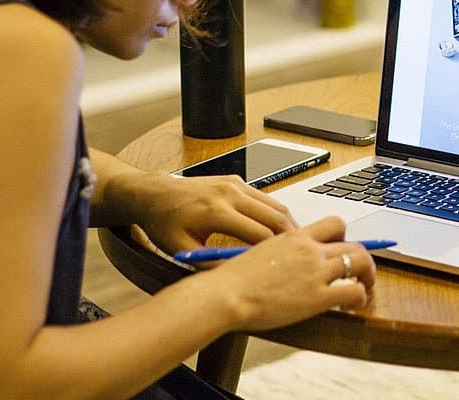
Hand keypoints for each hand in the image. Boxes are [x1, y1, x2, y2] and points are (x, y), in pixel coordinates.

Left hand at [132, 174, 298, 256]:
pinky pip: (265, 197)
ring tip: (298, 244)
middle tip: (303, 255)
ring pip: (275, 204)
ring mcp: (235, 184)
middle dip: (291, 238)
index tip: (286, 267)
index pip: (259, 233)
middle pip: (274, 216)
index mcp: (216, 211)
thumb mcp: (182, 251)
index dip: (276, 252)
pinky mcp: (236, 180)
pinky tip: (280, 229)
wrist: (155, 194)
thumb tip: (237, 278)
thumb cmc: (165, 222)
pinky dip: (276, 213)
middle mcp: (229, 193)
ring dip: (288, 224)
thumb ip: (210, 265)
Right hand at [213, 216, 375, 330]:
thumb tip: (287, 260)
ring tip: (362, 289)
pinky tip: (350, 306)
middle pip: (353, 244)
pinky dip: (360, 297)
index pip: (334, 224)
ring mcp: (316, 271)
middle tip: (359, 273)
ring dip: (368, 276)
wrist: (226, 294)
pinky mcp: (318, 296)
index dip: (345, 237)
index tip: (343, 249)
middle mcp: (310, 249)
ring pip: (361, 262)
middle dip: (362, 259)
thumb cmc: (234, 278)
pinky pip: (355, 291)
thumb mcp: (260, 251)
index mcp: (295, 236)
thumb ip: (281, 250)